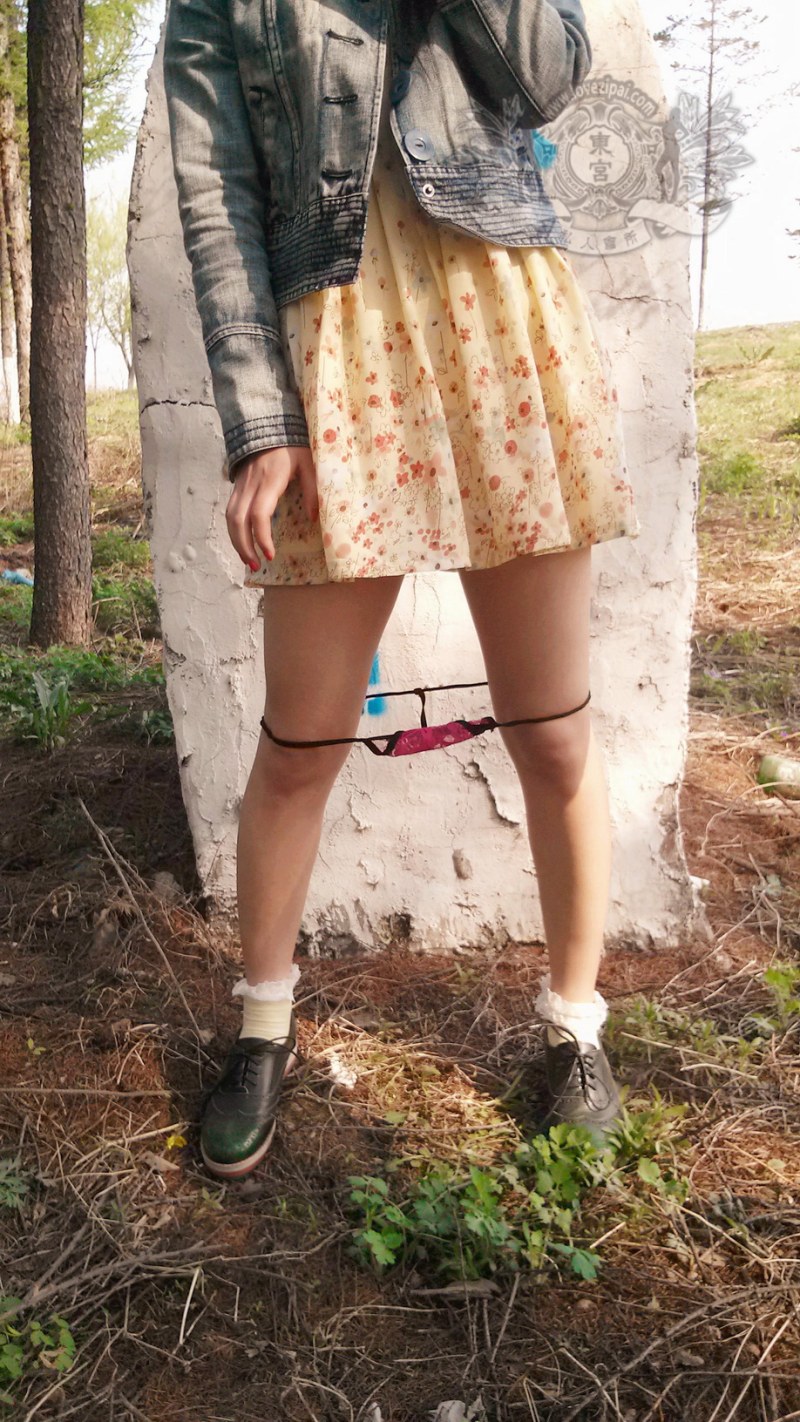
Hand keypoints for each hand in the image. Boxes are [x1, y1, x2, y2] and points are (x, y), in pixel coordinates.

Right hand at [225, 445, 318, 568]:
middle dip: (245, 547)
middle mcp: (250, 486)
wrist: (266, 424)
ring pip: (230, 518)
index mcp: (268, 481)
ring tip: (248, 560)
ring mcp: (240, 486)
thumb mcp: (308, 464)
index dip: (262, 538)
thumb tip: (314, 517)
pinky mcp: (236, 486)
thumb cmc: (291, 445)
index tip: (270, 555)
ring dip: (237, 542)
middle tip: (255, 566)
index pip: (259, 515)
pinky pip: (230, 512)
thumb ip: (311, 490)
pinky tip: (243, 542)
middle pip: (238, 522)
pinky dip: (234, 531)